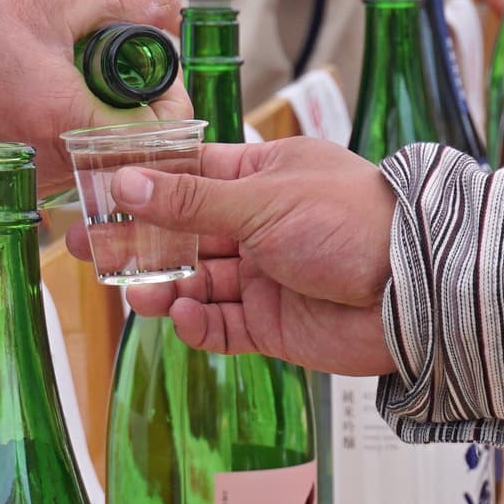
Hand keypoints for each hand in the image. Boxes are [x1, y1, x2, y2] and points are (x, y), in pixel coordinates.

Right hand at [0, 0, 190, 187]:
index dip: (172, 99)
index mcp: (67, 122)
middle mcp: (51, 162)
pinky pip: (64, 161)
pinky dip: (74, 131)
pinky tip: (59, 92)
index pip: (158, 133)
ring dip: (108, 120)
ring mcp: (28, 174)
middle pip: (132, 149)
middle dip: (143, 108)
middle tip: (132, 65)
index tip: (161, 67)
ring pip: (98, 157)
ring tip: (95, 73)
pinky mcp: (9, 173)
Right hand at [64, 138, 398, 375]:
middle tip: (87, 249)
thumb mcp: (263, 201)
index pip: (187, 177)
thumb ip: (191, 201)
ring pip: (196, 283)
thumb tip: (126, 183)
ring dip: (163, 286)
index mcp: (261, 178)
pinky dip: (197, 323)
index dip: (140, 186)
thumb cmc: (354, 223)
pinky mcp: (272, 325)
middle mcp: (260, 226)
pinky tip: (180, 316)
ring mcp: (265, 277)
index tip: (95, 194)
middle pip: (182, 234)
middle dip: (136, 242)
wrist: (416, 292)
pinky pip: (221, 326)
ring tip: (136, 292)